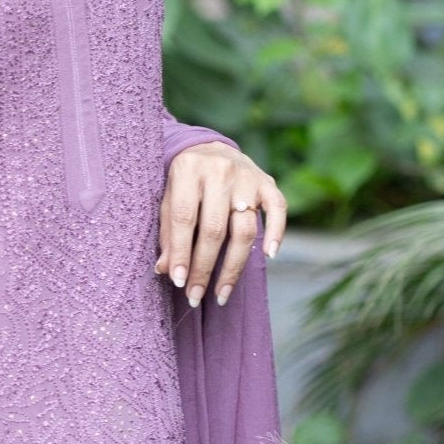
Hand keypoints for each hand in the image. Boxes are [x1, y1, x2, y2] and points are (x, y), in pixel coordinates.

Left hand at [154, 142, 286, 308]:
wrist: (210, 148)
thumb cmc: (184, 182)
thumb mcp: (167, 199)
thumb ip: (167, 232)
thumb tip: (165, 270)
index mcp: (187, 170)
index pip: (184, 218)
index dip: (181, 253)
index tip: (178, 282)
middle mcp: (219, 171)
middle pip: (214, 229)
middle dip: (204, 268)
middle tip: (195, 296)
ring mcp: (247, 176)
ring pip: (244, 228)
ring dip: (233, 266)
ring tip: (221, 293)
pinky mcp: (268, 182)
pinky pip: (278, 209)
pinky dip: (276, 233)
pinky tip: (268, 256)